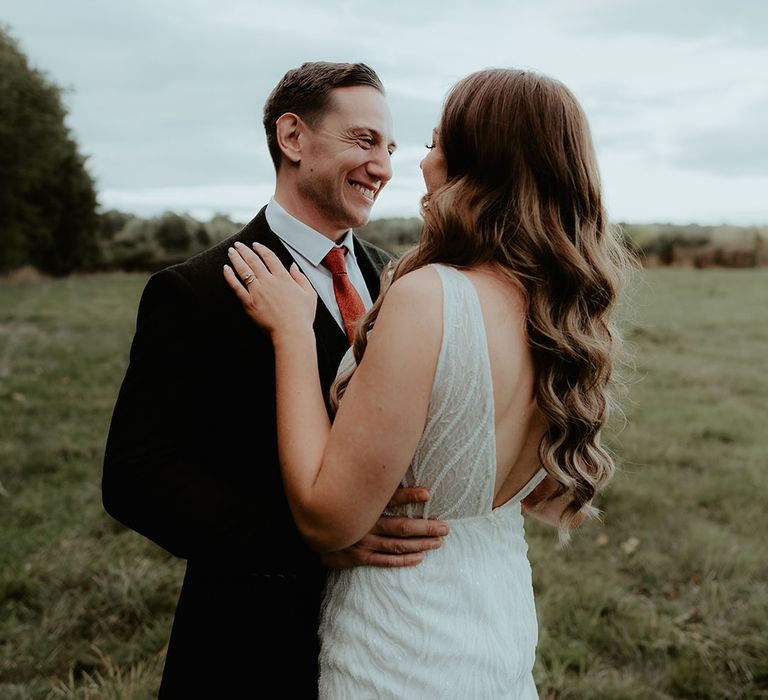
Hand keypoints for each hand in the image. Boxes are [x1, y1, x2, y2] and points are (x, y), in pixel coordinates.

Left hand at [223, 241, 316, 338]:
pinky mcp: (249, 302)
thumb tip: (293, 266)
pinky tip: (226, 269)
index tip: (255, 245)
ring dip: (236, 259)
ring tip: (230, 251)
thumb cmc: (302, 316)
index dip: (261, 249)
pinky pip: (236, 286)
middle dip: (244, 250)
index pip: (270, 257)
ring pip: (243, 270)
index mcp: (283, 278)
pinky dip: (230, 276)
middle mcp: (269, 281)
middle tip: (238, 244)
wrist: (292, 332)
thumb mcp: (309, 294)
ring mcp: (257, 291)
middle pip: (253, 260)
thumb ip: (301, 278)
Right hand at [319, 488, 448, 568]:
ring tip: (438, 542)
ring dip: (420, 544)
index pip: (388, 498)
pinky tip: (420, 557)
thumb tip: (386, 454)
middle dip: (425, 527)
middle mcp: (364, 525)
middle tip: (445, 527)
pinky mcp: (358, 557)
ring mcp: (362, 543)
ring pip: (397, 545)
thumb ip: (366, 477)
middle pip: (401, 527)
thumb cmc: (336, 503)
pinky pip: (384, 561)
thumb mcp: (348, 488)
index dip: (408, 496)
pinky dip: (403, 560)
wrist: (312, 527)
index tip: (428, 493)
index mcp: (363, 505)